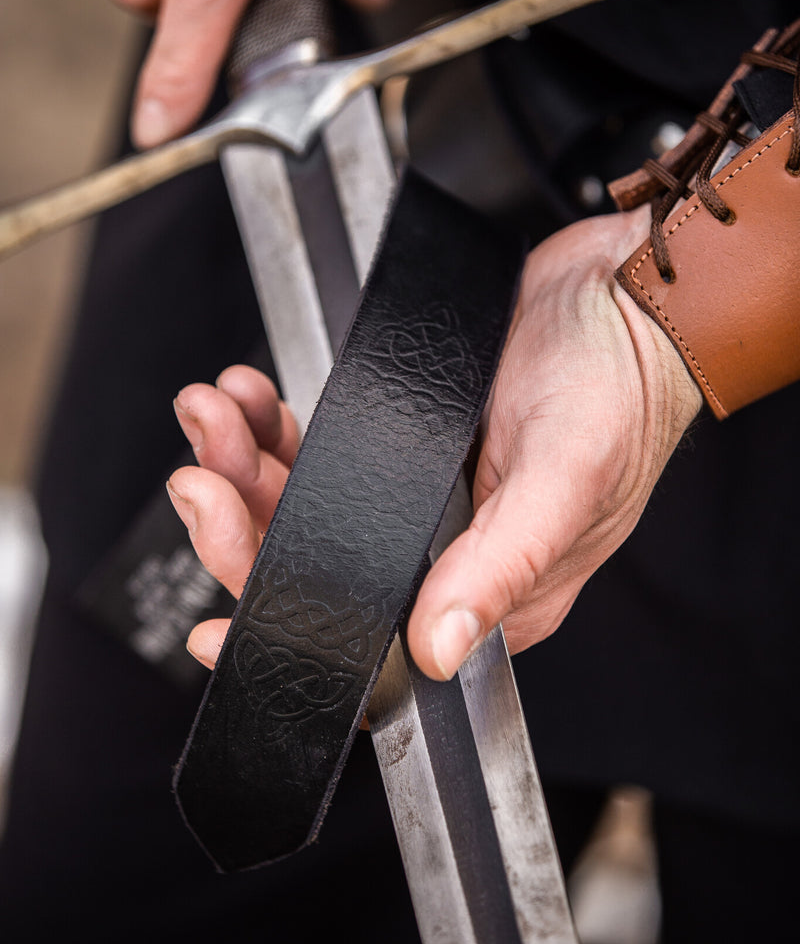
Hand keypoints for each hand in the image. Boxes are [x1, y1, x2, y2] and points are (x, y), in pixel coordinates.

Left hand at [167, 209, 701, 676]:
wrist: (623, 293)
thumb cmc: (620, 391)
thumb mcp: (565, 480)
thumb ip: (499, 565)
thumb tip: (434, 650)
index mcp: (488, 591)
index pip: (370, 642)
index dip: (286, 637)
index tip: (213, 628)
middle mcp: (444, 553)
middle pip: (314, 567)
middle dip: (243, 527)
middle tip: (203, 480)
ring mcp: (416, 495)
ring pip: (303, 504)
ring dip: (243, 465)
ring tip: (214, 413)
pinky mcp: (400, 439)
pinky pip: (318, 447)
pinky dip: (272, 426)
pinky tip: (252, 396)